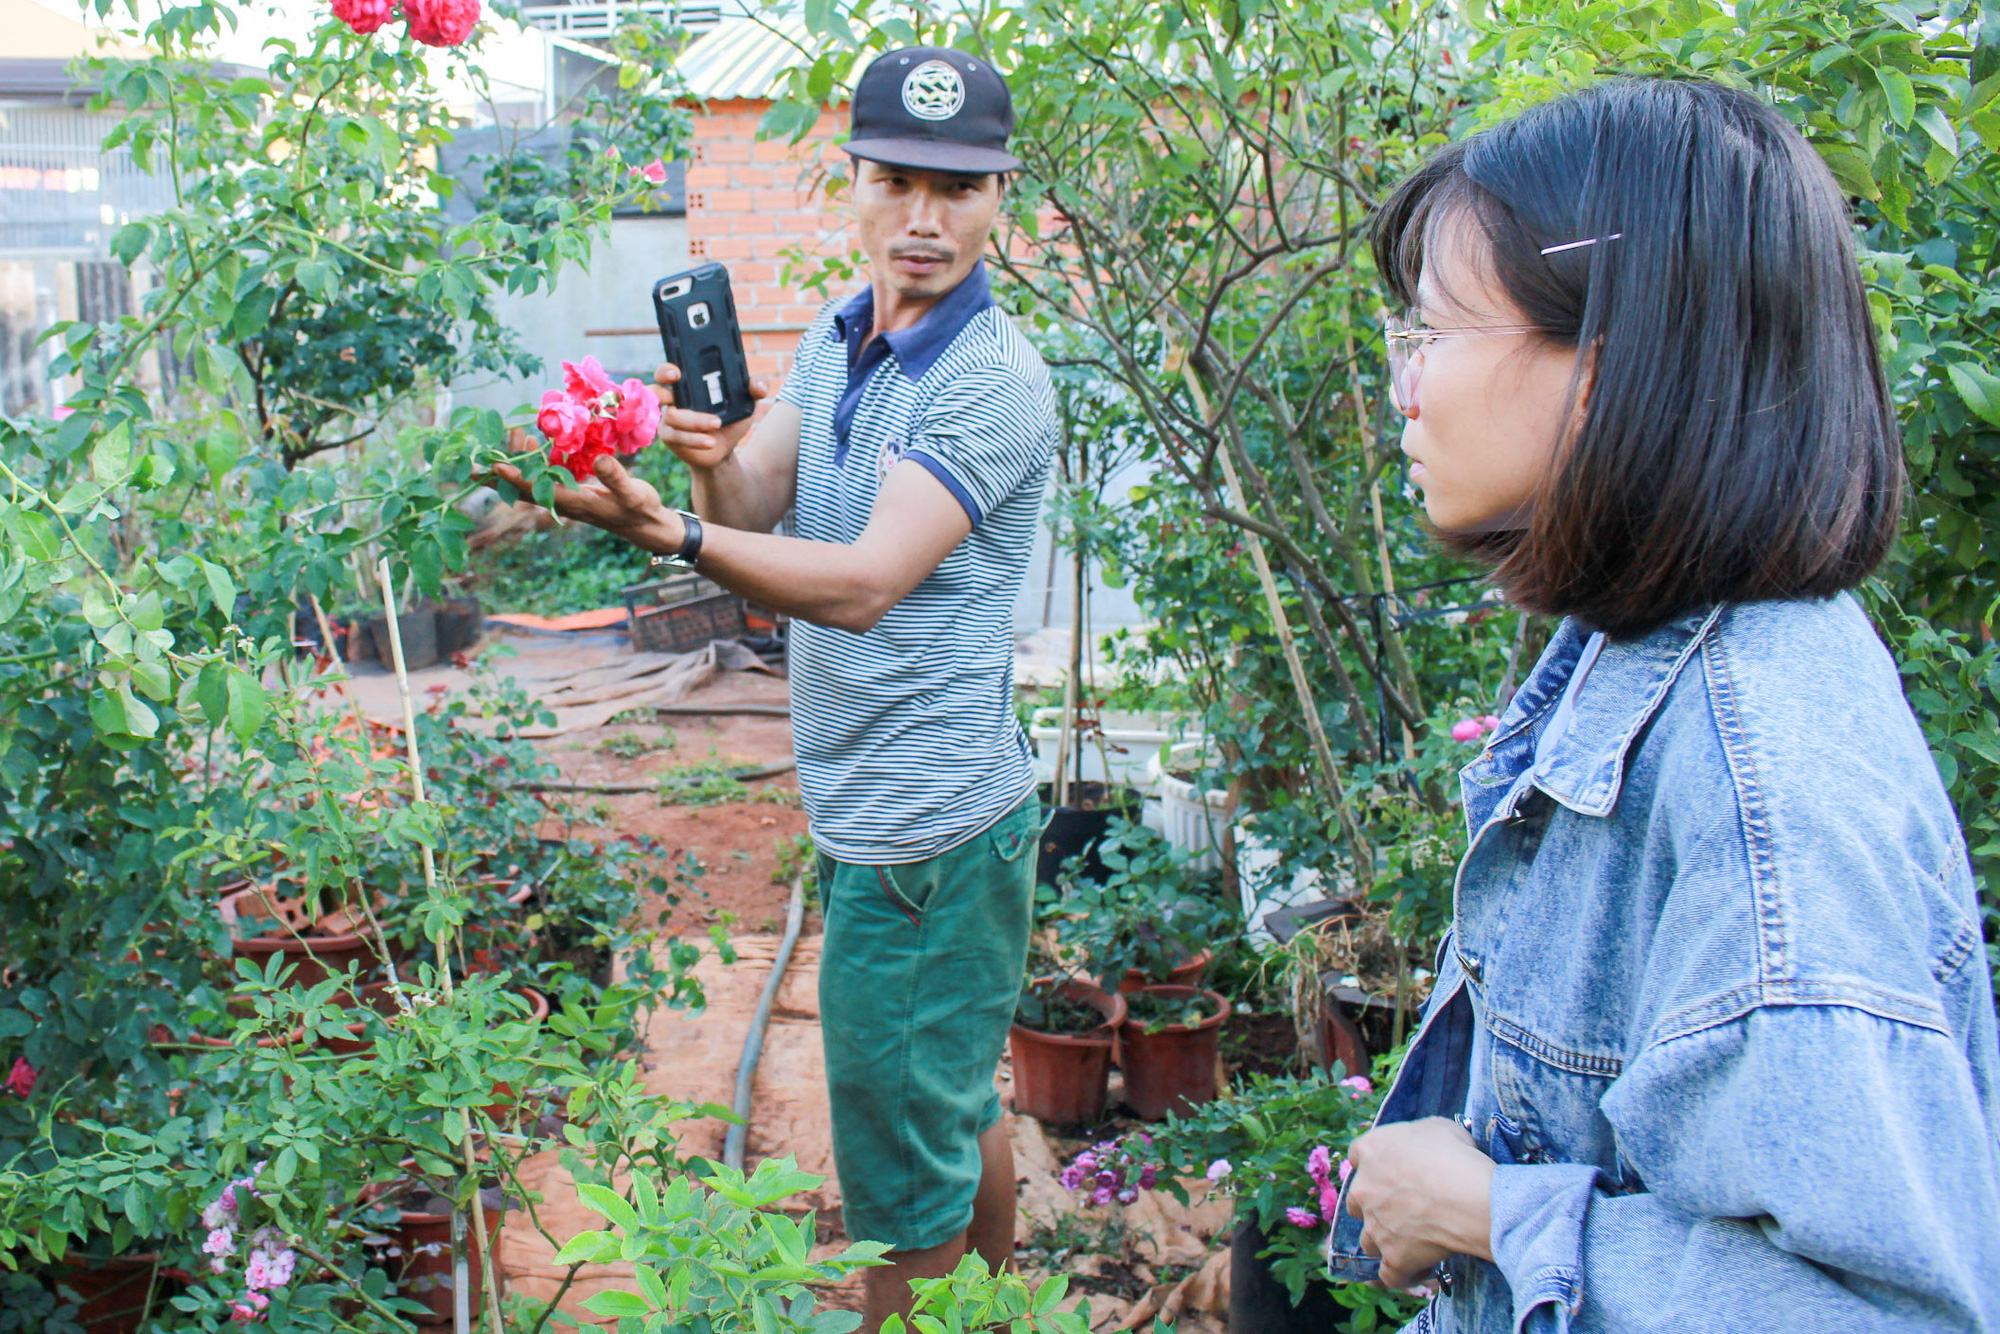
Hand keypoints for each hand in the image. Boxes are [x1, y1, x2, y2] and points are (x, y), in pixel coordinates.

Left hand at [489, 453, 682, 555]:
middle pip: (524, 490)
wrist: (648, 526)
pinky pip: (546, 478)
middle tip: (474, 464)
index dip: (515, 478)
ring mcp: (568, 498)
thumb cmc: (642, 510)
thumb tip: (599, 459)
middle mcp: (565, 502)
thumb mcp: (634, 493)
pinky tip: (532, 447)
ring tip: (506, 441)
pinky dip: (534, 463)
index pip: (538, 490)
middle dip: (499, 477)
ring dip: (516, 465)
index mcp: (576, 503)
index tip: (494, 466)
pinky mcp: (573, 493)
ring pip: (533, 483)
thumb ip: (615, 477)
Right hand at [651, 361, 772, 469]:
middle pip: (656, 389)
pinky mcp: (671, 437)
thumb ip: (757, 386)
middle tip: (677, 383)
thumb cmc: (732, 417)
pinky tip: (710, 441)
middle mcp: (673, 398)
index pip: (669, 371)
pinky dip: (694, 438)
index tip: (676, 372)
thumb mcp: (747, 400)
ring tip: (716, 423)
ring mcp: (669, 418)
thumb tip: (757, 386)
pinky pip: (677, 436)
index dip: (667, 369)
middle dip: (662, 387)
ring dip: (694, 420)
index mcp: (688, 384)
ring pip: (672, 416)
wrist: (727, 447)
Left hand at [1345, 1117, 1495, 1288]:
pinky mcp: (1392, 1258)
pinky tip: (1418, 1270)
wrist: (1470, 1198)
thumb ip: (1418, 1135)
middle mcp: (1363, 1189)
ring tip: (1412, 1242)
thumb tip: (1424, 1145)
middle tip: (1404, 1209)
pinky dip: (1402, 1275)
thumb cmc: (1456, 1156)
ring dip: (1386, 1241)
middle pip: (1357, 1202)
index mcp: (1370, 1150)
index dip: (1375, 1166)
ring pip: (1369, 1240)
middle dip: (1375, 1206)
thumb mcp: (1438, 1127)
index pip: (1357, 1156)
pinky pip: (1389, 1275)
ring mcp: (1375, 1226)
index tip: (1392, 1172)